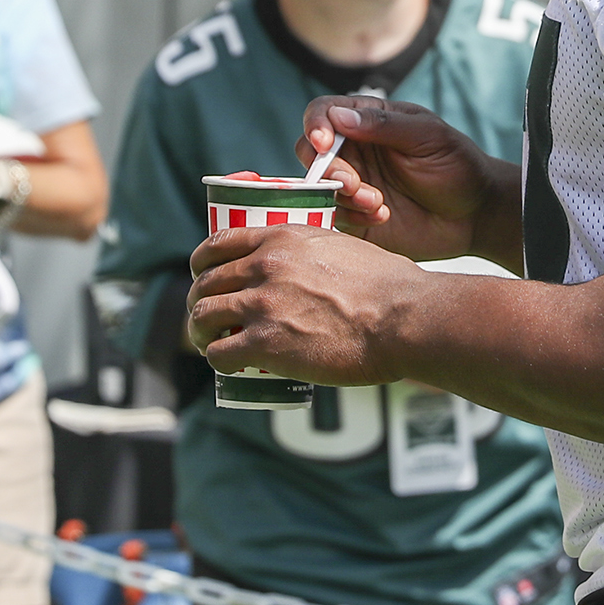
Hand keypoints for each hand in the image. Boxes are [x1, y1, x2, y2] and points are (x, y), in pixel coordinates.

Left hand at [186, 224, 420, 386]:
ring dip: (201, 331)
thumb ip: (312, 254)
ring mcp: (262, 304)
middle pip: (207, 281)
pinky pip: (219, 353)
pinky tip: (229, 366)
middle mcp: (265, 266)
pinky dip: (218, 361)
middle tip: (208, 316)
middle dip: (200, 299)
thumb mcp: (343, 247)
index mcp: (282, 238)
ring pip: (204, 315)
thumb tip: (306, 271)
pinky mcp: (264, 344)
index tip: (205, 275)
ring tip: (211, 343)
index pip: (220, 242)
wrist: (403, 318)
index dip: (204, 261)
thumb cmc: (389, 287)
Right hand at [297, 96, 501, 261]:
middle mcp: (353, 152)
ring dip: (341, 196)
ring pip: (318, 188)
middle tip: (353, 183)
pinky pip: (333, 218)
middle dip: (326, 168)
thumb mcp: (428, 136)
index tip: (324, 142)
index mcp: (367, 122)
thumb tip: (338, 117)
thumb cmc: (456, 164)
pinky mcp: (356, 218)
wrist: (476, 213)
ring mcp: (353, 186)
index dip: (315, 124)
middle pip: (311, 153)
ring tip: (378, 204)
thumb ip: (384, 125)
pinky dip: (352, 217)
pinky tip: (382, 216)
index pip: (324, 112)